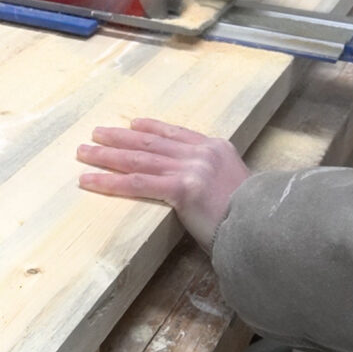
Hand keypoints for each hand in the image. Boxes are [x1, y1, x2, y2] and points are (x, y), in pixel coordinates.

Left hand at [76, 118, 249, 254]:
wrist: (269, 226)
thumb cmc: (255, 217)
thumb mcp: (239, 187)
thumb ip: (216, 181)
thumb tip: (202, 190)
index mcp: (217, 149)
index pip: (175, 133)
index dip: (150, 129)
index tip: (131, 125)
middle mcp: (202, 153)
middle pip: (151, 143)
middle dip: (119, 138)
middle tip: (95, 134)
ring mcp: (192, 168)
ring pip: (138, 159)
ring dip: (106, 155)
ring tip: (83, 152)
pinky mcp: (182, 188)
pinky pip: (136, 183)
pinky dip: (109, 181)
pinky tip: (89, 180)